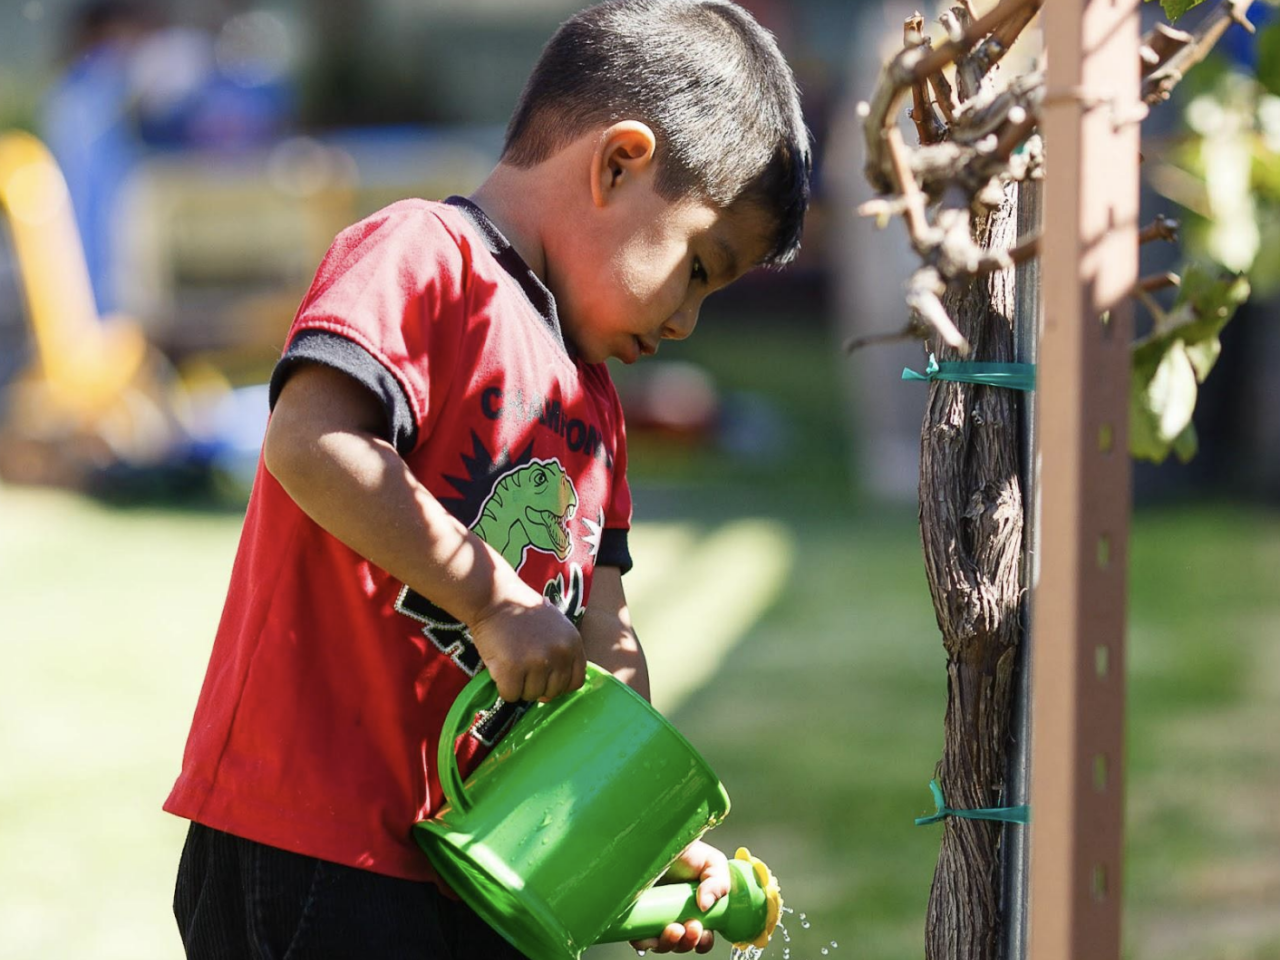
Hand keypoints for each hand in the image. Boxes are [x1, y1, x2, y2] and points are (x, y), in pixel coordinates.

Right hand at [469, 591, 585, 702]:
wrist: (495, 598)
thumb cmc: (522, 612)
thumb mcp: (556, 626)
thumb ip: (561, 654)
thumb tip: (550, 694)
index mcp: (573, 644)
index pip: (575, 682)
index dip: (558, 684)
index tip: (545, 678)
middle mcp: (559, 654)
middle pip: (552, 692)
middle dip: (536, 685)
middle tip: (523, 666)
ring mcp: (537, 662)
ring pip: (531, 696)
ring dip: (519, 686)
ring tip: (511, 662)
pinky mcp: (512, 669)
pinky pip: (510, 695)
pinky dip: (503, 687)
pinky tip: (501, 668)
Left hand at [630, 840, 729, 954]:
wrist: (657, 836)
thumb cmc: (686, 849)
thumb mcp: (712, 862)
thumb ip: (719, 883)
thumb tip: (705, 904)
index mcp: (695, 907)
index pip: (701, 936)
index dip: (703, 940)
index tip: (704, 932)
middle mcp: (674, 914)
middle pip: (682, 944)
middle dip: (688, 942)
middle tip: (691, 928)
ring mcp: (654, 915)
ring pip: (661, 944)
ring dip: (670, 944)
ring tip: (674, 929)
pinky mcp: (635, 914)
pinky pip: (639, 938)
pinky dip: (645, 942)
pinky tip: (651, 934)